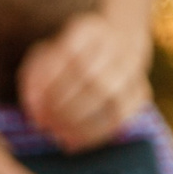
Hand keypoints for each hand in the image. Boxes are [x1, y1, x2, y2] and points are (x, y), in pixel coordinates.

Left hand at [17, 11, 150, 151]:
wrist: (113, 50)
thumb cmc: (66, 59)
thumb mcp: (44, 57)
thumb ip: (33, 78)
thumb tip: (34, 108)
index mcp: (88, 30)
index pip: (69, 52)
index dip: (49, 82)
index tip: (32, 105)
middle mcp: (116, 45)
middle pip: (91, 76)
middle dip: (63, 106)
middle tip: (44, 124)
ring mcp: (133, 68)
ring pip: (110, 96)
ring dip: (79, 121)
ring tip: (57, 135)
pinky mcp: (140, 92)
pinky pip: (122, 117)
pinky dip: (96, 134)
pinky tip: (74, 143)